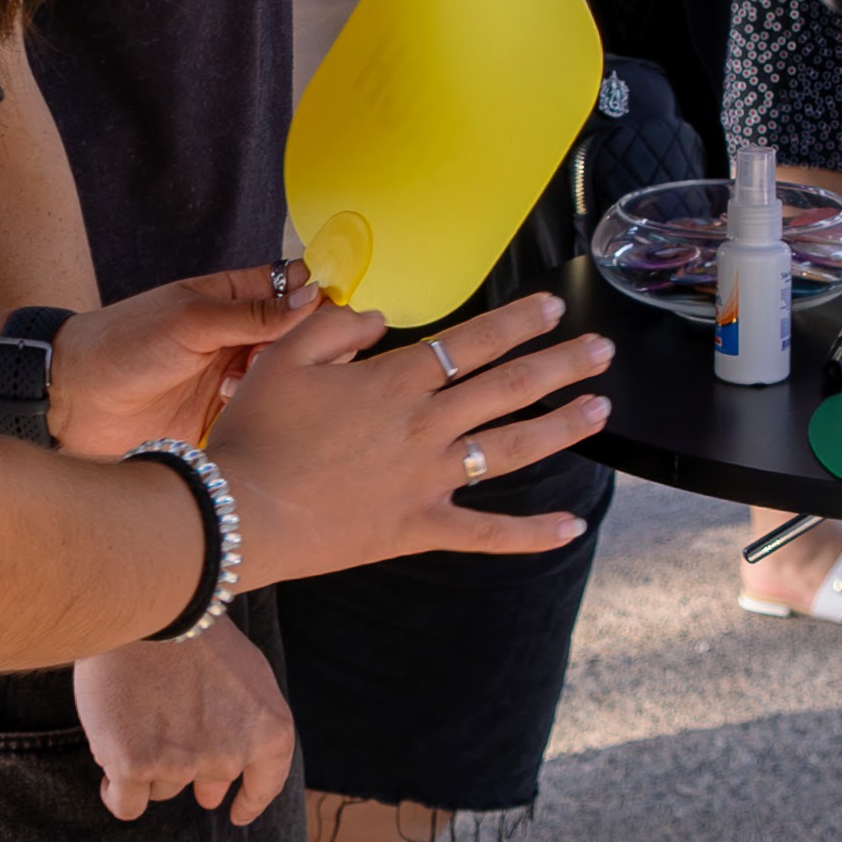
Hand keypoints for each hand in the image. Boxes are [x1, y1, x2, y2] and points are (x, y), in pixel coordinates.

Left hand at [47, 265, 320, 458]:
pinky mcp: (227, 413)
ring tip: (242, 380)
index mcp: (232, 296)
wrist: (76, 400)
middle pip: (300, 335)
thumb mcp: (190, 320)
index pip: (294, 287)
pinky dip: (264, 407)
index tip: (330, 314)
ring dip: (278, 377)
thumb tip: (313, 296)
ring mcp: (234, 374)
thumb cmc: (123, 344)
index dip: (317, 298)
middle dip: (301, 345)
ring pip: (287, 374)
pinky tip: (234, 404)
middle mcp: (239, 334)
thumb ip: (252, 313)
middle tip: (272, 355)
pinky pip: (265, 408)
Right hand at [72, 619, 295, 825]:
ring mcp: (183, 765)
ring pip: (161, 789)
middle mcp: (231, 755)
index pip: (266, 781)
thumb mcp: (244, 673)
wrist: (144, 609)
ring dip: (148, 764)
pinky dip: (116, 790)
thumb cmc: (190, 633)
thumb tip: (225, 775)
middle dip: (188, 770)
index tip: (236, 812)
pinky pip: (127, 804)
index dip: (251, 800)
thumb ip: (244, 722)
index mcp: (267, 728)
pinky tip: (109, 765)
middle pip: (205, 785)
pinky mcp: (136, 767)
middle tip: (169, 740)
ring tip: (135, 712)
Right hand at [211, 288, 619, 592]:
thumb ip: (335, 326)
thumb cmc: (254, 433)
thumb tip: (377, 319)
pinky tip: (572, 527)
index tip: (552, 307)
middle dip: (562, 364)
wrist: (238, 513)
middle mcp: (424, 426)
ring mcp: (427, 480)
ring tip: (600, 409)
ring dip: (562, 427)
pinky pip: (486, 533)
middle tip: (603, 350)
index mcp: (395, 380)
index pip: (471, 341)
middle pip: (508, 387)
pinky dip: (532, 533)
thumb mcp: (283, 358)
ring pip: (511, 449)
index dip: (517, 321)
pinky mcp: (419, 527)